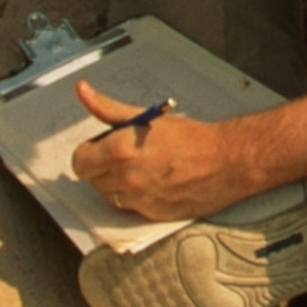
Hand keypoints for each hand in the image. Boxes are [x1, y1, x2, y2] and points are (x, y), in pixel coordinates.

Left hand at [70, 80, 252, 221]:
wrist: (227, 161)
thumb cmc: (192, 137)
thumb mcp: (147, 118)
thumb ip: (108, 108)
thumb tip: (82, 91)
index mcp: (120, 150)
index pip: (80, 161)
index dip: (89, 153)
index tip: (102, 148)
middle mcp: (125, 177)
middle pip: (93, 179)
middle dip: (106, 167)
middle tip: (130, 155)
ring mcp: (138, 199)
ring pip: (110, 195)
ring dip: (119, 184)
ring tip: (145, 168)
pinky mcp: (150, 215)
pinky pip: (130, 207)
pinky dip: (137, 197)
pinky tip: (156, 182)